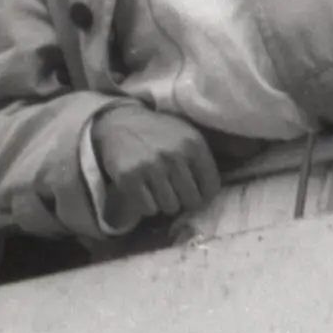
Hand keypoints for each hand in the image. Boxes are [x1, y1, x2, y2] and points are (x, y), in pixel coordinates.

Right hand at [89, 101, 220, 232]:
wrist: (120, 123)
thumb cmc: (159, 133)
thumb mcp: (188, 135)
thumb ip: (202, 159)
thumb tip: (213, 192)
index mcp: (194, 144)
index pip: (211, 187)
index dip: (206, 196)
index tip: (198, 195)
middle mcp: (174, 155)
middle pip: (191, 200)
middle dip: (185, 201)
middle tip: (177, 194)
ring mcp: (150, 166)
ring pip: (170, 207)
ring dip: (165, 203)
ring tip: (160, 191)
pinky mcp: (128, 177)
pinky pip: (147, 208)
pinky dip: (147, 206)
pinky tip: (145, 192)